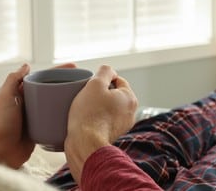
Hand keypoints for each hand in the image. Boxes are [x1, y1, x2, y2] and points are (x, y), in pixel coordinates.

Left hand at [0, 63, 76, 168]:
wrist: (2, 153)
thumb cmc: (1, 125)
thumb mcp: (5, 98)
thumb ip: (13, 80)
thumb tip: (26, 65)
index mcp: (21, 93)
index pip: (42, 77)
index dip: (57, 71)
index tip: (73, 67)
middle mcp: (30, 102)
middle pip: (51, 88)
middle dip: (66, 83)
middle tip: (83, 80)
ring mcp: (37, 115)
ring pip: (55, 102)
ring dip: (68, 98)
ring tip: (83, 95)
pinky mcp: (42, 127)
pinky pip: (56, 118)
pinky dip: (65, 114)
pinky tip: (77, 112)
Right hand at [64, 65, 137, 183]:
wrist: (85, 145)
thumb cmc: (89, 114)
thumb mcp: (95, 84)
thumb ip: (105, 71)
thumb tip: (109, 71)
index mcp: (130, 98)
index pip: (117, 80)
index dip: (102, 80)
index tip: (90, 87)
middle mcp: (131, 112)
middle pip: (113, 94)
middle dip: (100, 94)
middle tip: (86, 97)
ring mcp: (123, 125)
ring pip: (108, 107)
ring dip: (98, 106)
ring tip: (84, 109)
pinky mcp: (113, 135)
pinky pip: (104, 120)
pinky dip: (96, 119)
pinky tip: (86, 121)